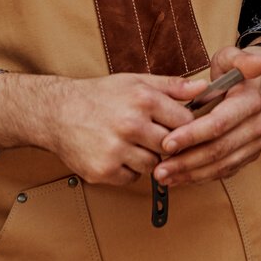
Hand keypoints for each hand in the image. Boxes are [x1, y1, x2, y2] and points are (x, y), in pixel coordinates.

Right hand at [0, 70, 197, 185]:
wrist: (57, 112)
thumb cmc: (99, 96)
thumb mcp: (135, 82)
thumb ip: (172, 86)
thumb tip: (203, 88)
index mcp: (143, 99)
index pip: (185, 122)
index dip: (182, 125)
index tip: (174, 126)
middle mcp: (130, 124)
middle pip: (170, 146)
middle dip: (163, 143)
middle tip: (148, 134)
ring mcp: (116, 150)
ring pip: (152, 165)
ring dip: (145, 158)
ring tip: (128, 142)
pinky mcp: (103, 170)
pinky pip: (131, 178)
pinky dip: (126, 170)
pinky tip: (115, 154)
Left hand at [152, 46, 260, 187]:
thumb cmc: (237, 71)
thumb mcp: (234, 57)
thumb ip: (240, 58)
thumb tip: (255, 63)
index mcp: (251, 102)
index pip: (219, 123)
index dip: (192, 134)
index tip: (167, 143)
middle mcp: (256, 127)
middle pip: (219, 150)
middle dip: (187, 161)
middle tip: (159, 168)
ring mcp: (254, 145)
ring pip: (221, 165)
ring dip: (191, 174)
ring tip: (163, 176)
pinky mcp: (248, 156)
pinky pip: (224, 171)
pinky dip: (200, 176)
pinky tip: (179, 178)